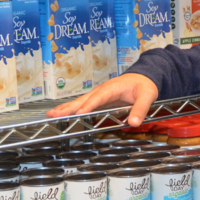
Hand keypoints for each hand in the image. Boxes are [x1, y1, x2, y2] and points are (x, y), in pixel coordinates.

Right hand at [45, 73, 159, 127]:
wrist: (144, 77)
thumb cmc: (145, 85)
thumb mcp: (148, 95)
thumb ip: (141, 108)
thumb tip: (134, 123)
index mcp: (113, 87)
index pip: (99, 97)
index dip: (89, 105)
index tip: (80, 113)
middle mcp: (103, 90)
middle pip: (84, 99)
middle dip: (69, 107)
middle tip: (54, 114)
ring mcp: (99, 94)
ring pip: (80, 101)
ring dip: (66, 108)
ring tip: (51, 114)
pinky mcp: (99, 99)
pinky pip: (83, 104)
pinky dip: (71, 109)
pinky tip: (61, 113)